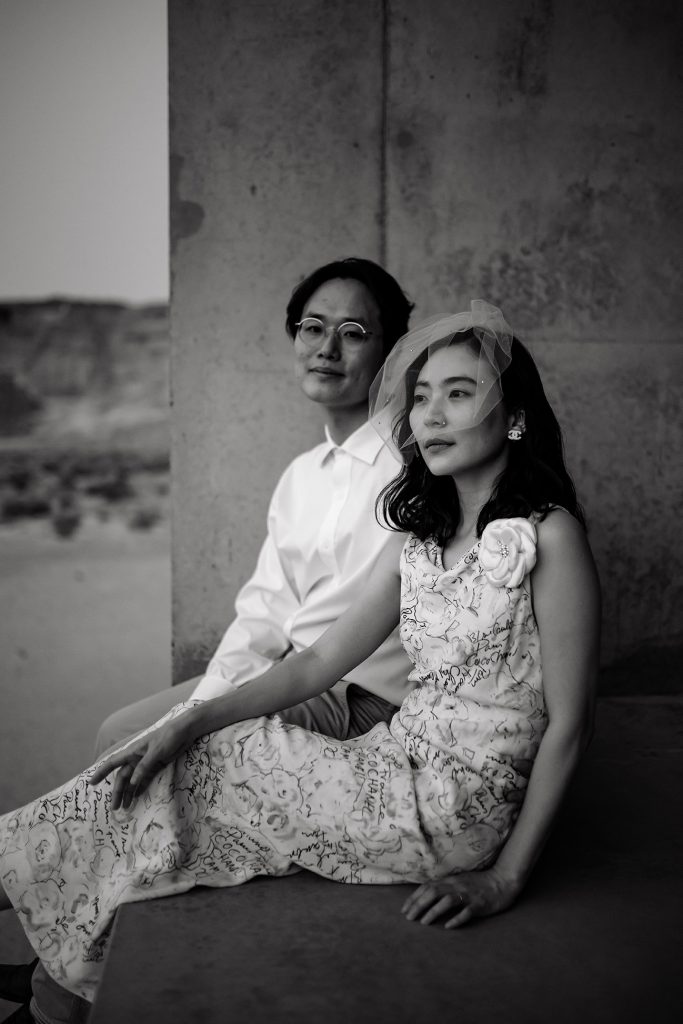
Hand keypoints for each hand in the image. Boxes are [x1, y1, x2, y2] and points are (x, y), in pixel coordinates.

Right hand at [87, 706, 203, 809]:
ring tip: (125, 807)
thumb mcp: (156, 751)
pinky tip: (136, 798)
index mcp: (132, 751)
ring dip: (128, 793)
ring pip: (133, 780)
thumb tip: (132, 783)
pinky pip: (144, 780)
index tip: (91, 783)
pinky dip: (140, 788)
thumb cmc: (168, 736)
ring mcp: (146, 763)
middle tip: (114, 808)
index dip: (101, 772)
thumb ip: (144, 766)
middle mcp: (136, 758)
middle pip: (123, 777)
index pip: (112, 763)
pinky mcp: (156, 766)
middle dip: (117, 792)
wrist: (185, 731)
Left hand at [401, 867, 520, 928]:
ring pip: (447, 901)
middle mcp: (457, 885)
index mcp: (450, 880)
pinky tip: (448, 926)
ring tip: (424, 922)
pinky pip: (467, 912)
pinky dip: (456, 919)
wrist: (502, 881)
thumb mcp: (459, 881)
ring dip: (433, 911)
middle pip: (433, 892)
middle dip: (419, 905)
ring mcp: (468, 895)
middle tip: (409, 918)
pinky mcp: (479, 904)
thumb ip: (445, 887)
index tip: (404, 909)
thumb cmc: (479, 883)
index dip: (414, 898)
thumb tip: (427, 895)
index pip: (428, 887)